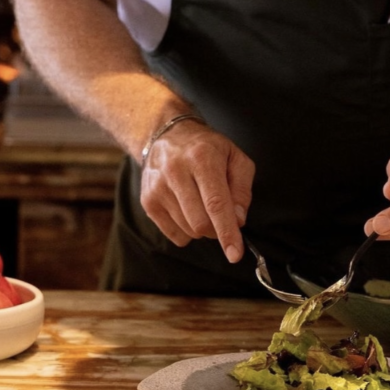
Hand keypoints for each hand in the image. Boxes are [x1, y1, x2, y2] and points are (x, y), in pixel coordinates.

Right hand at [140, 121, 254, 262]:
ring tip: (202, 204)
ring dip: (202, 229)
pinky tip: (187, 209)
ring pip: (188, 230)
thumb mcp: (235, 157)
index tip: (235, 254)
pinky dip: (187, 231)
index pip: (216, 203)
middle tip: (222, 217)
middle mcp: (176, 171)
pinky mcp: (147, 200)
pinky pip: (174, 235)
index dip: (227, 232)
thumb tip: (239, 220)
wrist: (168, 134)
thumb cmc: (207, 148)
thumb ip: (243, 188)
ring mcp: (158, 187)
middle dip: (218, 229)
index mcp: (202, 158)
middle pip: (201, 222)